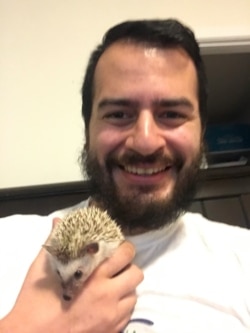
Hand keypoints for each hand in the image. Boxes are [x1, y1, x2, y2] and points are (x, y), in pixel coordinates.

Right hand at [0, 219, 142, 332]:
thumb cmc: (35, 304)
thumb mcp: (41, 271)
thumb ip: (54, 244)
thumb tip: (58, 222)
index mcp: (94, 277)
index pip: (124, 254)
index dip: (123, 248)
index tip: (115, 248)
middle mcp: (108, 297)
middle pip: (137, 274)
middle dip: (128, 268)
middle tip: (115, 268)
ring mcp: (112, 318)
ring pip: (134, 295)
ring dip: (125, 288)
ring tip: (110, 287)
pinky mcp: (112, 332)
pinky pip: (127, 314)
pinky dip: (121, 306)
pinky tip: (106, 305)